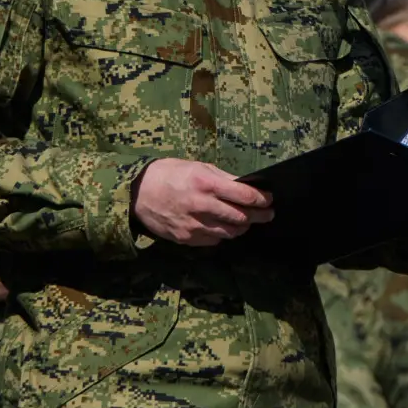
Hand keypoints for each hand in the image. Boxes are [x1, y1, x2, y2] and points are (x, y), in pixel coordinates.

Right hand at [132, 159, 273, 246]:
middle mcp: (201, 205)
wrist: (137, 192)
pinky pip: (214, 240)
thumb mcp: (196, 166)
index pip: (244, 195)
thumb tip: (246, 185)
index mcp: (205, 183)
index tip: (269, 199)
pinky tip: (223, 226)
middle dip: (259, 216)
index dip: (262, 199)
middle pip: (241, 217)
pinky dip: (222, 234)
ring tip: (246, 221)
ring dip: (241, 227)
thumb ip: (222, 177)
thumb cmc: (168, 174)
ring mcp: (194, 225)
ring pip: (230, 232)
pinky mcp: (186, 239)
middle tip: (267, 214)